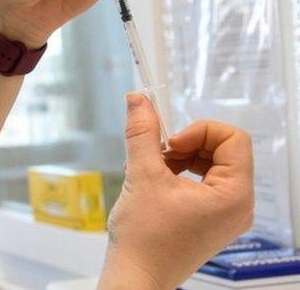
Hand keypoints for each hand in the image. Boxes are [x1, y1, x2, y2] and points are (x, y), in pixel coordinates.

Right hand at [98, 94, 254, 288]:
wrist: (135, 276)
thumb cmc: (145, 239)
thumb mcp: (141, 175)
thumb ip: (142, 132)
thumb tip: (138, 100)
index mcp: (234, 195)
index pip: (233, 139)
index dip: (199, 131)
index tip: (170, 142)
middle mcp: (238, 205)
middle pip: (223, 149)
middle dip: (187, 143)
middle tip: (158, 153)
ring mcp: (226, 213)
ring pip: (211, 163)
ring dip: (180, 156)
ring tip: (152, 169)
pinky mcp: (211, 218)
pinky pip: (204, 181)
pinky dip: (180, 173)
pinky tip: (154, 181)